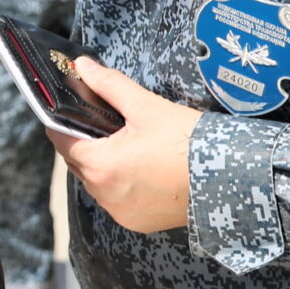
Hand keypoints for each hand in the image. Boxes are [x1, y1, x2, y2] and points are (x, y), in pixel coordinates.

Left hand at [48, 60, 198, 233]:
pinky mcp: (138, 222)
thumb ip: (109, 85)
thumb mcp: (146, 107)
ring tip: (121, 144)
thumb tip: (83, 66)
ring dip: (100, 164)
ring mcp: (121, 212)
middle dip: (83, 142)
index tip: (64, 110)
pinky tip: (137, 168)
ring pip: (95, 182)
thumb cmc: (187, 142)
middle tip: (100, 122)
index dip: (60, 122)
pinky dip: (119, 184)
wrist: (229, 178)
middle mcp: (104, 194)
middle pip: (77, 162)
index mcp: (100, 166)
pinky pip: (115, 200)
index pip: (61, 141)